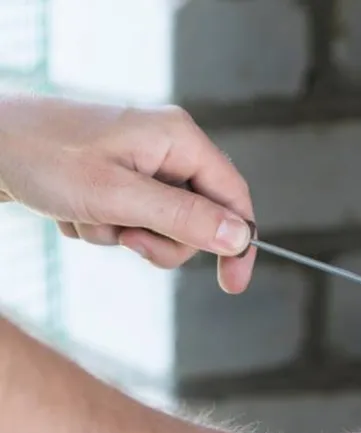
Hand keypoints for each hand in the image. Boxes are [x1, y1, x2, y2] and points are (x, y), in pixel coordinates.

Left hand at [0, 95, 254, 292]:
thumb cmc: (41, 157)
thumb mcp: (118, 197)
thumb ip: (184, 218)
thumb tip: (239, 238)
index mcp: (180, 139)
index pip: (234, 197)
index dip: (238, 243)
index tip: (232, 284)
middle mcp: (167, 147)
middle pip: (198, 219)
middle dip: (159, 240)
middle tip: (124, 237)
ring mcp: (142, 162)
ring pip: (161, 225)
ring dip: (122, 235)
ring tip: (86, 216)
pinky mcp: (118, 176)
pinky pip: (131, 220)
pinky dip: (103, 227)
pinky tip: (73, 210)